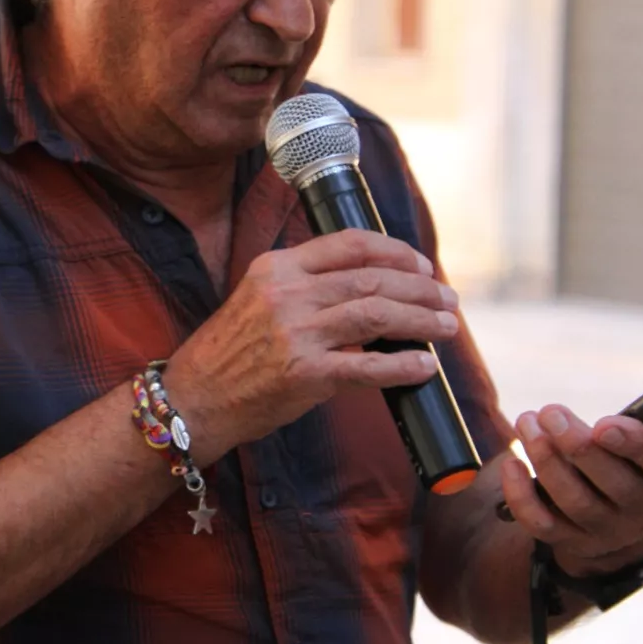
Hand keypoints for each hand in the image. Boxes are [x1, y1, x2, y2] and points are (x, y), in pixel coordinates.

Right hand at [162, 229, 460, 463]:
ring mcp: (297, 333)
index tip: (420, 265)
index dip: (395, 252)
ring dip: (422, 320)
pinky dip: (404, 366)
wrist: (195, 398)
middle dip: (420, 288)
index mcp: (277, 266)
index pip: (349, 244)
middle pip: (372, 279)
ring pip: (378, 314)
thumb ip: (304, 283)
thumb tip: (368, 284)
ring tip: (447, 327)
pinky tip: (424, 367)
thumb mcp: (257, 296)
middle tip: (447, 299)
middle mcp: (288, 293)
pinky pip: (369, 366)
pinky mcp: (305, 374)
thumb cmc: (230, 352)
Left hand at [498, 359, 642, 575]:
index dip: (632, 446)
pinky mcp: (568, 540)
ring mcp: (604, 528)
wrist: (628, 524)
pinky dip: (521, 495)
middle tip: (549, 411)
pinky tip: (511, 461)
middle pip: (606, 481)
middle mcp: (641, 508)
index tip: (604, 424)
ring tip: (529, 421)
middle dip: (574, 444)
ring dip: (544, 458)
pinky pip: (540, 524)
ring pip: (570, 498)